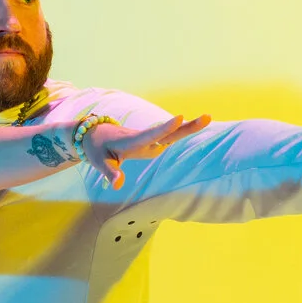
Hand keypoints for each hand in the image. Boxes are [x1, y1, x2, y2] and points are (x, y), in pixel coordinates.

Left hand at [78, 113, 210, 191]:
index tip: (180, 118)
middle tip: (207, 117)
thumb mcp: (99, 162)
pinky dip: (182, 131)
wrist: (93, 135)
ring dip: (188, 127)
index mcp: (131, 141)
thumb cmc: (96, 149)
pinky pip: (167, 136)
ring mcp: (148, 140)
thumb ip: (110, 173)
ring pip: (170, 133)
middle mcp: (143, 138)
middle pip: (167, 132)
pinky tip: (196, 125)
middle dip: (186, 126)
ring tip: (207, 117)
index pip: (151, 135)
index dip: (165, 128)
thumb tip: (118, 185)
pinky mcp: (150, 142)